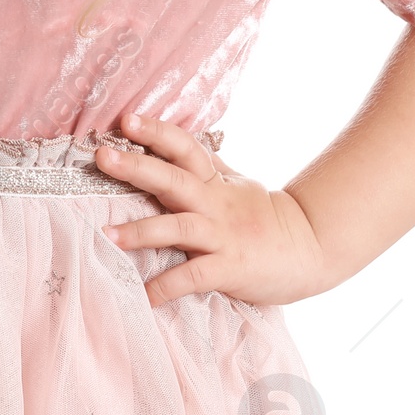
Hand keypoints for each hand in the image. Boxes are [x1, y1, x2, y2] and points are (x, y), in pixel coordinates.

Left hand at [96, 112, 328, 308]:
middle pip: (172, 178)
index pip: (184, 147)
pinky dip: (167, 286)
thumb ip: (208, 167)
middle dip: (136, 167)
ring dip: (141, 231)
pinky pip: (193, 276)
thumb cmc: (267, 216)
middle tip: (103, 156)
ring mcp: (222, 235)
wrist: (311, 248)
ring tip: (107, 234)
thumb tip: (177, 145)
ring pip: (177, 227)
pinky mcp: (230, 268)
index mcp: (215, 181)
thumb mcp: (237, 184)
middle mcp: (215, 203)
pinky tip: (144, 295)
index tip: (127, 119)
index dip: (156, 132)